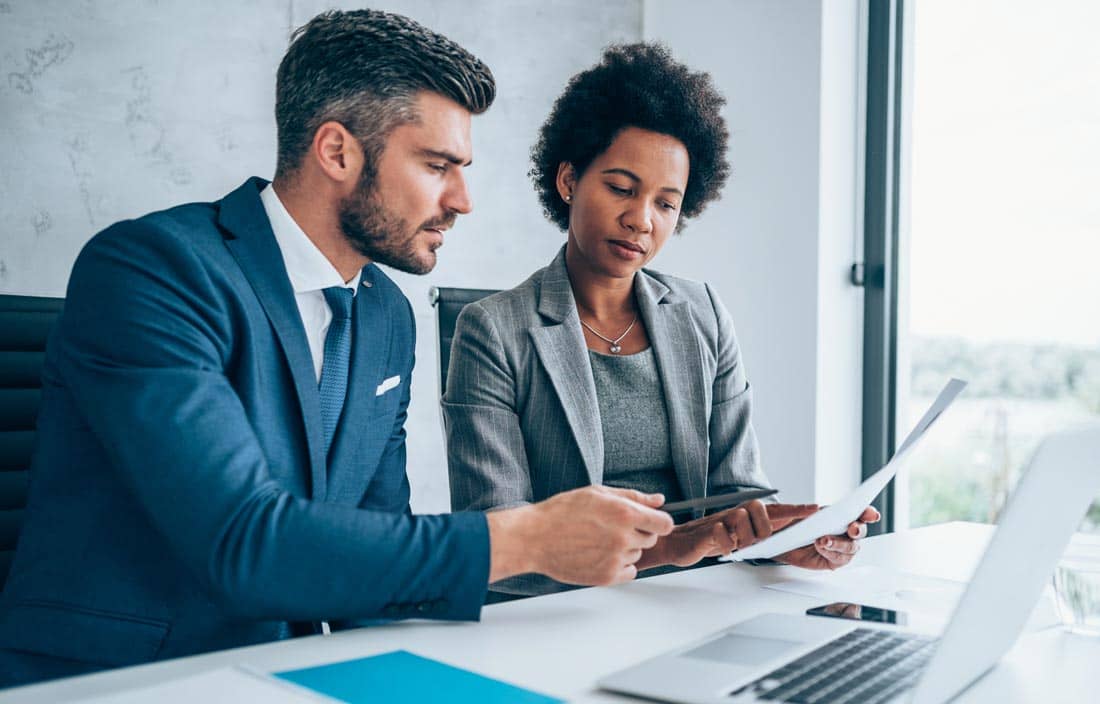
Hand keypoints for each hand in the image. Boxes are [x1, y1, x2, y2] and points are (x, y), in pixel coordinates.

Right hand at [486, 486, 673, 585]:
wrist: (535, 538)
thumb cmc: (562, 512)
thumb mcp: (597, 493)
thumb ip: (633, 496)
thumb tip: (659, 500)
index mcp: (625, 513)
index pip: (665, 523)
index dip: (658, 522)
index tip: (649, 522)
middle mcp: (624, 537)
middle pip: (651, 539)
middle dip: (638, 533)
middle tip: (612, 528)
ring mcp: (615, 559)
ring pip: (637, 555)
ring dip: (626, 549)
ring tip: (599, 541)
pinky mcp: (606, 577)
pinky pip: (629, 573)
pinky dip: (620, 566)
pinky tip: (600, 555)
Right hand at [637, 501, 818, 569]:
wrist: (676, 543)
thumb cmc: (707, 541)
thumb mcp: (736, 538)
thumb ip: (755, 536)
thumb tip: (778, 539)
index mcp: (744, 517)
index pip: (774, 510)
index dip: (795, 510)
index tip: (815, 509)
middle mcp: (733, 515)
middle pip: (758, 508)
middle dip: (764, 526)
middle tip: (758, 540)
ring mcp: (719, 522)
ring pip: (740, 517)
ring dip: (744, 536)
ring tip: (738, 546)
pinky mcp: (706, 533)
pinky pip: (720, 533)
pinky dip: (726, 543)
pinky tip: (725, 550)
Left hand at [775, 506, 880, 569]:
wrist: (774, 541)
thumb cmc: (785, 524)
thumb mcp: (791, 513)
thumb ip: (803, 511)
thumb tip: (816, 508)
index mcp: (838, 515)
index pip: (858, 513)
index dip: (868, 513)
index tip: (871, 514)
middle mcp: (841, 531)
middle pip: (859, 531)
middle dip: (858, 529)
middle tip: (852, 528)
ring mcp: (838, 546)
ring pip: (851, 547)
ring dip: (840, 543)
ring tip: (824, 540)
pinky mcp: (831, 560)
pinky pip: (839, 559)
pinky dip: (832, 553)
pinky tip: (821, 547)